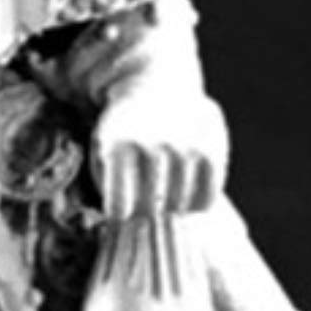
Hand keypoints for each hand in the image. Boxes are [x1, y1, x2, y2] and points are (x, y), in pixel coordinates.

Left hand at [94, 89, 226, 216]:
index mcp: (117, 147)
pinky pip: (206, 199)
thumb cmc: (121, 131)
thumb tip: (124, 227)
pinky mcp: (211, 148)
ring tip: (164, 185)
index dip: (119, 211)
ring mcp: (184, 147)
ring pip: (179, 208)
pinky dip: (197, 200)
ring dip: (171, 204)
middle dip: (144, 207)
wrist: (153, 83)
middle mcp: (152, 146)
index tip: (120, 201)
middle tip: (144, 191)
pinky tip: (186, 185)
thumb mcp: (99, 150)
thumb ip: (108, 187)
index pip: (119, 210)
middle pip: (149, 210)